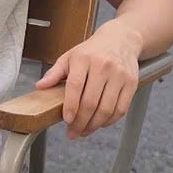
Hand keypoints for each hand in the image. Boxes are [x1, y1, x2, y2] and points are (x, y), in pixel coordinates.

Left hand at [35, 19, 141, 139]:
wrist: (121, 39)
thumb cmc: (91, 51)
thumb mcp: (70, 56)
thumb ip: (55, 72)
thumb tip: (40, 86)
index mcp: (83, 59)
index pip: (75, 86)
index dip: (71, 106)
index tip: (66, 120)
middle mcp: (103, 66)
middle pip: (91, 101)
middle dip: (80, 122)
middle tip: (73, 133)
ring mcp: (119, 75)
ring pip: (107, 108)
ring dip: (94, 125)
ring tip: (84, 131)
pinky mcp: (132, 83)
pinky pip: (121, 108)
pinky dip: (110, 121)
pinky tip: (100, 124)